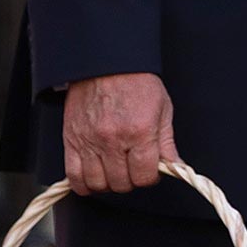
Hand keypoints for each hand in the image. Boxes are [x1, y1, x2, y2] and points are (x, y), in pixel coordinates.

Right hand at [62, 72, 178, 193]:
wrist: (106, 63)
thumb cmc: (136, 82)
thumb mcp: (162, 108)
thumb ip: (167, 142)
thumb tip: (175, 166)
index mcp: (140, 132)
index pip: (144, 177)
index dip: (150, 177)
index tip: (149, 169)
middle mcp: (114, 139)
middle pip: (122, 183)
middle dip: (130, 179)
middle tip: (132, 167)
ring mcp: (90, 141)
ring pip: (98, 184)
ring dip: (108, 183)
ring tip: (114, 170)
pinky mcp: (71, 140)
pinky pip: (73, 176)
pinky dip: (83, 184)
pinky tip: (93, 176)